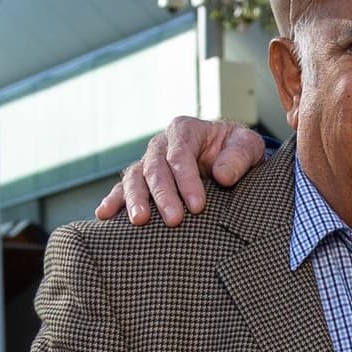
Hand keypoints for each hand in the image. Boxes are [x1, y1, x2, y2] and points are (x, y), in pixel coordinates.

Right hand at [98, 118, 266, 225]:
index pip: (181, 155)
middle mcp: (161, 144)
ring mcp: (147, 162)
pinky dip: (113, 201)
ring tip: (140, 221)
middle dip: (163, 195)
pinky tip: (104, 215)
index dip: (187, 180)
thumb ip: (239, 157)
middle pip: (156, 168)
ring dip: (135, 199)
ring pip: (135, 178)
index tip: (198, 206)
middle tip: (174, 220)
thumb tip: (222, 176)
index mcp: (185, 130)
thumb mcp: (247, 146)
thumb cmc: (236, 151)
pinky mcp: (140, 180)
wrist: (225, 156)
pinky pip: (121, 189)